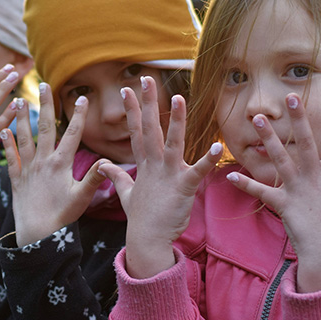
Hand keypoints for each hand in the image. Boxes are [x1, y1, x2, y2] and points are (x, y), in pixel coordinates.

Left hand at [1, 82, 108, 246]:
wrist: (36, 235)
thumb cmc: (62, 218)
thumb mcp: (81, 198)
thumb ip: (93, 177)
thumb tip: (108, 161)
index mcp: (61, 164)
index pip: (73, 134)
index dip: (79, 115)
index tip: (83, 98)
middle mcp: (43, 162)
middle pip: (45, 127)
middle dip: (46, 105)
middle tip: (44, 84)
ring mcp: (28, 169)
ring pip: (24, 137)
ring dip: (21, 117)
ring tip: (18, 99)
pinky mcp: (16, 178)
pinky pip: (9, 157)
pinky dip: (5, 142)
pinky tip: (1, 129)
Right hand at [99, 76, 222, 278]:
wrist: (147, 240)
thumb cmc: (141, 218)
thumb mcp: (126, 193)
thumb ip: (116, 176)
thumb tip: (102, 165)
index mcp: (143, 165)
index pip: (136, 131)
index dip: (132, 110)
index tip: (127, 90)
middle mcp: (154, 165)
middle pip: (150, 128)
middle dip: (148, 103)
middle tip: (145, 79)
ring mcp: (168, 175)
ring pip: (172, 142)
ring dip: (176, 120)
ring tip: (179, 97)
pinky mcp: (183, 187)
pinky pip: (198, 172)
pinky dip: (208, 161)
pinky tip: (218, 147)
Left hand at [227, 93, 320, 291]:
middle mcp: (314, 178)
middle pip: (306, 142)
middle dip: (298, 118)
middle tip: (290, 96)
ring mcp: (296, 190)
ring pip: (279, 158)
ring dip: (267, 138)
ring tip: (256, 118)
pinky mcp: (281, 204)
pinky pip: (261, 192)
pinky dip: (245, 184)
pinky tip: (229, 174)